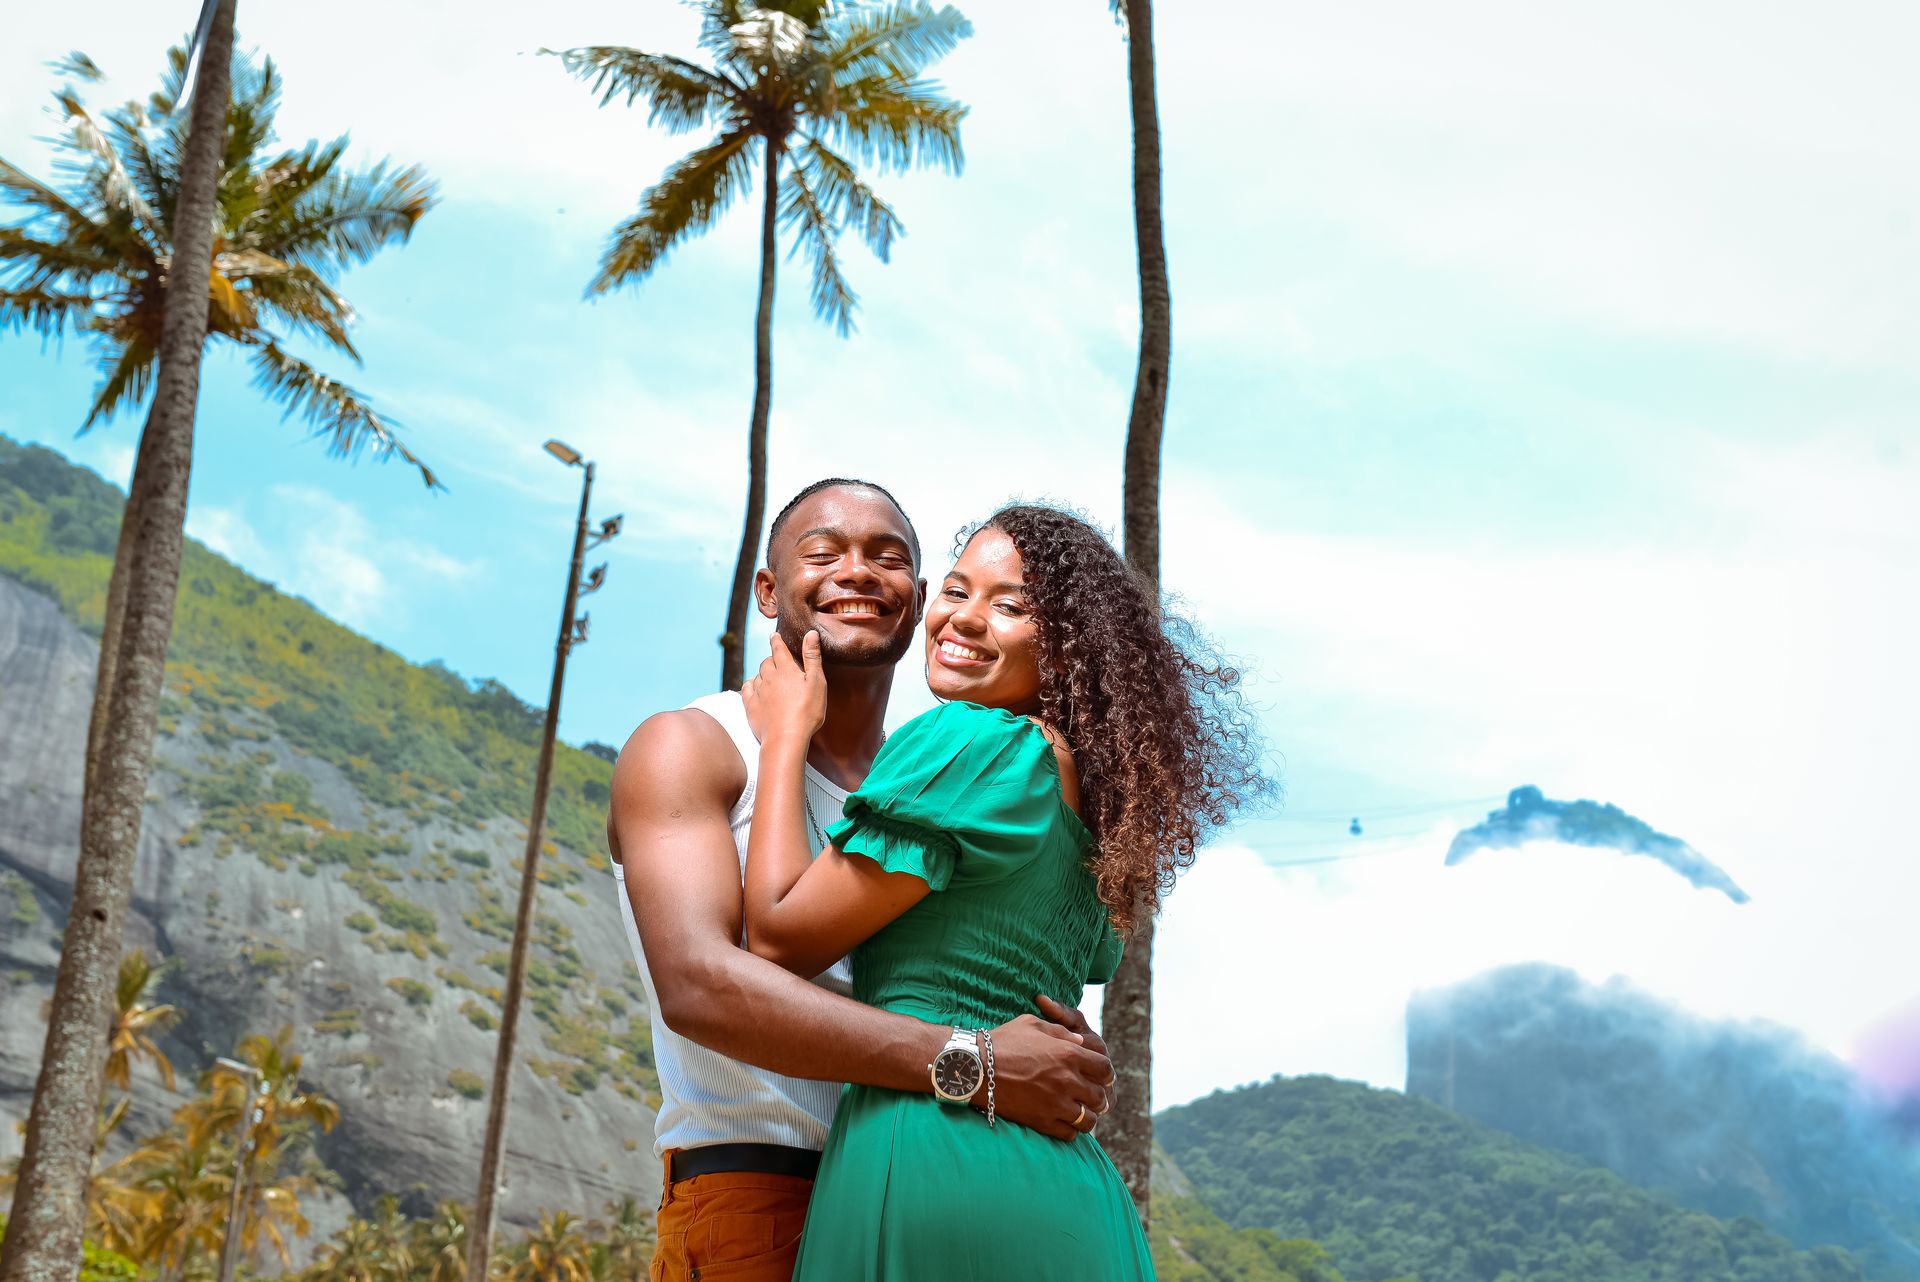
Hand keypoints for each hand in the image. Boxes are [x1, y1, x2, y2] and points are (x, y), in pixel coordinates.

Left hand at [741, 632, 825, 743]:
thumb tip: (810, 633)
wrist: (786, 738)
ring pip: (757, 675)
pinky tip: (755, 688)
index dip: (776, 640)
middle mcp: (769, 677)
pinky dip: (750, 685)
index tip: (774, 635)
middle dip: (772, 659)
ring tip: (769, 677)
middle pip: (767, 662)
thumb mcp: (817, 682)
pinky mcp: (750, 706)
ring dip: (763, 673)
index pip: (778, 649)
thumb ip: (812, 657)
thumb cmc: (806, 711)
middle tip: (778, 662)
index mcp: (786, 669)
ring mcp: (758, 692)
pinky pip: (746, 689)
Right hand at [983, 1008, 1113, 1141]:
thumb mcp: (1033, 1025)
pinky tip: (1063, 1122)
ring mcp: (1055, 1103)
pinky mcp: (1042, 1121)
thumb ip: (1061, 1032)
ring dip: (1087, 1116)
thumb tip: (1080, 1042)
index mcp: (1069, 1054)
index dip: (1105, 1073)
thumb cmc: (1002, 1041)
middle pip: (1100, 1096)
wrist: (975, 1067)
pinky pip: (1069, 1134)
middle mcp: (1067, 1080)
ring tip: (1079, 1112)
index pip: (1105, 1069)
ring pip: (1088, 1119)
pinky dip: (1071, 1130)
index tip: (1101, 1076)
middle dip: (1097, 1096)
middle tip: (1090, 1096)